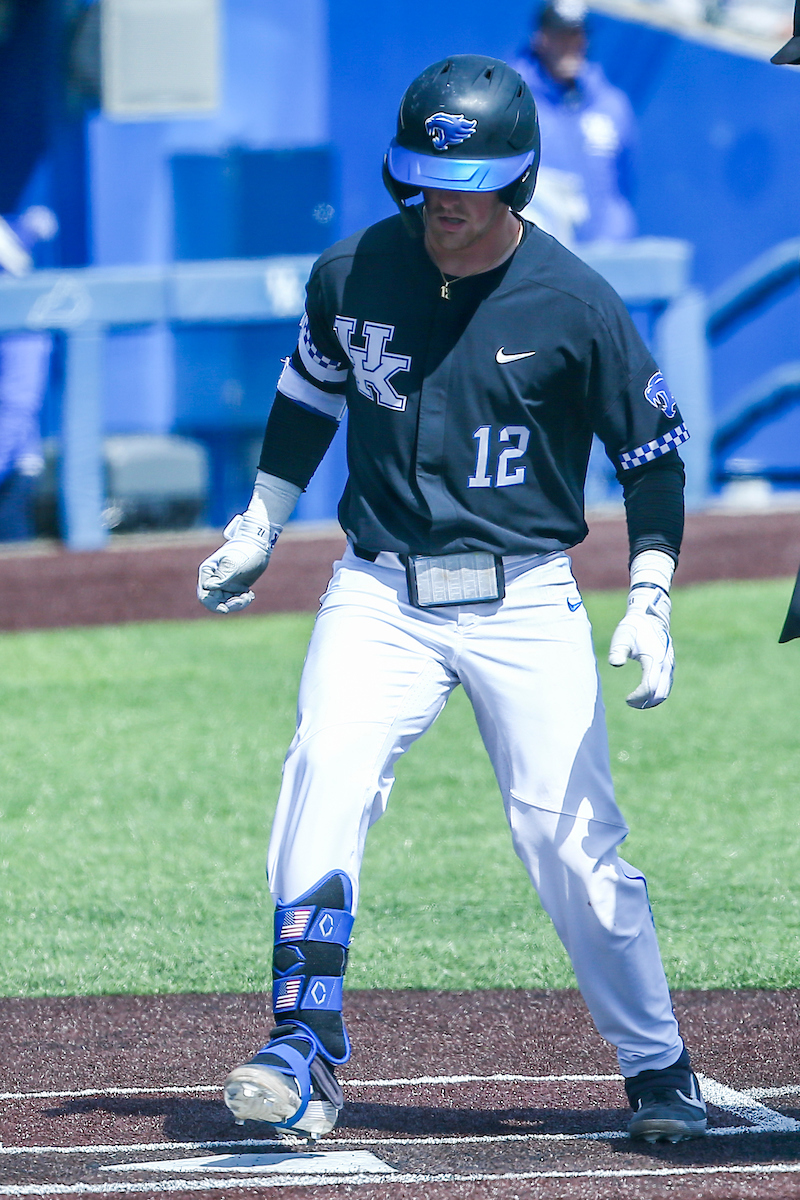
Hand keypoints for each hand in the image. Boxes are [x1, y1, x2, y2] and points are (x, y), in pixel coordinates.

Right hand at [197, 514, 274, 613]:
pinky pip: (235, 600)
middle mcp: (214, 579)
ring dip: (237, 603)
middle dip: (229, 605)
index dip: (213, 605)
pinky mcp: (235, 587)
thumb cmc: (244, 551)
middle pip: (215, 602)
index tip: (225, 609)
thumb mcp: (233, 563)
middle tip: (243, 600)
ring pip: (226, 603)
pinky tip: (250, 594)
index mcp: (208, 572)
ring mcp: (224, 584)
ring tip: (249, 596)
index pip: (204, 594)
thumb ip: (222, 576)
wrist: (259, 545)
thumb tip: (208, 587)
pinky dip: (243, 600)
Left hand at [608, 585, 672, 708]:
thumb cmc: (634, 627)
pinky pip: (666, 686)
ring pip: (665, 692)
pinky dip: (656, 693)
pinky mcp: (670, 666)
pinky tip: (643, 693)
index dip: (638, 697)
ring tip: (635, 700)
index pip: (649, 688)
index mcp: (654, 660)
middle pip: (659, 694)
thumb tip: (615, 663)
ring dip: (651, 700)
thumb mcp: (622, 637)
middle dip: (645, 702)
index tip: (627, 699)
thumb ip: (618, 650)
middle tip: (630, 702)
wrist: (650, 617)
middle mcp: (665, 665)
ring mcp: (670, 666)